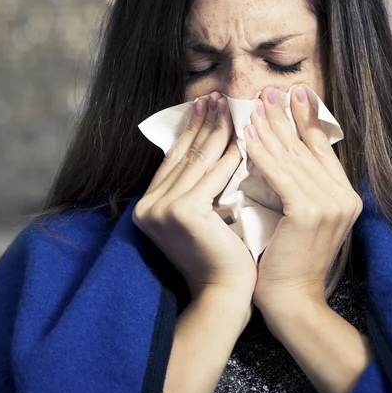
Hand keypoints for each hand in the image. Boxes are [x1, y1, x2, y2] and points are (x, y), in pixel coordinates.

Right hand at [134, 92, 256, 320]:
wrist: (223, 296)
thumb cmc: (219, 259)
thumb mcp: (200, 217)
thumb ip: (195, 186)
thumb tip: (209, 144)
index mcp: (147, 207)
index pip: (174, 160)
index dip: (191, 131)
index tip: (208, 106)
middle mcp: (148, 206)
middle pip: (184, 155)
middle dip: (204, 123)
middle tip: (220, 96)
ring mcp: (163, 209)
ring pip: (198, 161)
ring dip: (218, 131)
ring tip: (232, 107)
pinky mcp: (184, 212)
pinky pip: (213, 176)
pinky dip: (230, 156)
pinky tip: (244, 138)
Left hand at [243, 85, 362, 308]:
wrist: (291, 302)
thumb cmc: (285, 263)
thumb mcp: (299, 218)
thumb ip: (298, 187)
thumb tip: (280, 152)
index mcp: (345, 196)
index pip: (322, 149)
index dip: (306, 120)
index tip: (292, 94)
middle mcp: (344, 197)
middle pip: (308, 147)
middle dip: (286, 116)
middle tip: (268, 89)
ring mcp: (330, 204)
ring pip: (293, 157)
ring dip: (270, 128)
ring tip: (253, 105)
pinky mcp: (309, 212)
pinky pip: (280, 175)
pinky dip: (262, 153)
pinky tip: (248, 136)